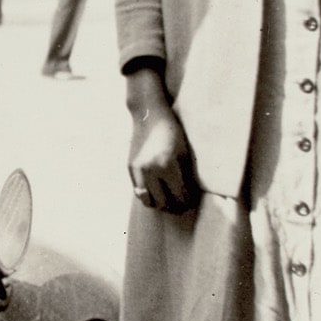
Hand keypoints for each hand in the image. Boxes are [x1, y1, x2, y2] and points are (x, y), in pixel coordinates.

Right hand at [126, 67, 197, 213]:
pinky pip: (138, 190)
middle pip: (163, 203)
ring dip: (158, 202)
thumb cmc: (172, 132)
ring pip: (147, 200)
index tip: (190, 200)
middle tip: (180, 202)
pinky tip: (156, 189)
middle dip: (174, 205)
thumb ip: (185, 176)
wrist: (149, 115)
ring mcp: (138, 170)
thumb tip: (187, 196)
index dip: (187, 201)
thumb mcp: (184, 153)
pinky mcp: (130, 168)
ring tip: (167, 198)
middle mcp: (150, 171)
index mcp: (167, 166)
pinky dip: (147, 194)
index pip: (179, 196)